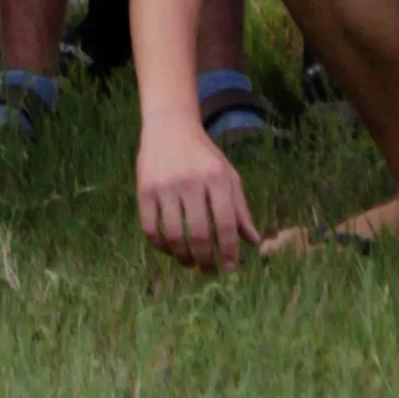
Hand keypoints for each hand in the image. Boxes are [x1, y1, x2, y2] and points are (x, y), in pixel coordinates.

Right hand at [136, 116, 260, 271]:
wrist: (169, 126)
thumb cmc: (204, 156)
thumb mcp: (227, 175)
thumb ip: (240, 208)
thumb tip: (253, 243)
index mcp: (216, 177)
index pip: (226, 223)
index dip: (230, 251)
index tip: (230, 268)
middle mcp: (191, 180)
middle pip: (199, 234)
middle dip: (206, 260)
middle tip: (209, 270)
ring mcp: (165, 185)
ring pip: (174, 235)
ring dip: (183, 257)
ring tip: (190, 262)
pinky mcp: (144, 190)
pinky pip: (151, 229)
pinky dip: (161, 246)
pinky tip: (170, 249)